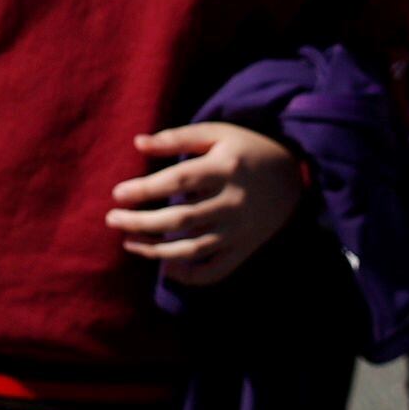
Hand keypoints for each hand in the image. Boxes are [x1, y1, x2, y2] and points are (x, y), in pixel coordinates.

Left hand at [106, 122, 305, 287]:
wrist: (296, 175)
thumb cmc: (247, 149)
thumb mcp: (218, 134)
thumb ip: (178, 138)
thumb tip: (137, 143)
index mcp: (225, 168)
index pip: (178, 182)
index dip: (145, 189)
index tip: (117, 194)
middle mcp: (233, 201)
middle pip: (180, 219)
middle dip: (141, 222)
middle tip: (112, 219)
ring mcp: (240, 230)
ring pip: (193, 248)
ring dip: (156, 250)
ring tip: (128, 242)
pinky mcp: (245, 249)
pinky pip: (216, 271)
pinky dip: (190, 276)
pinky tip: (165, 266)